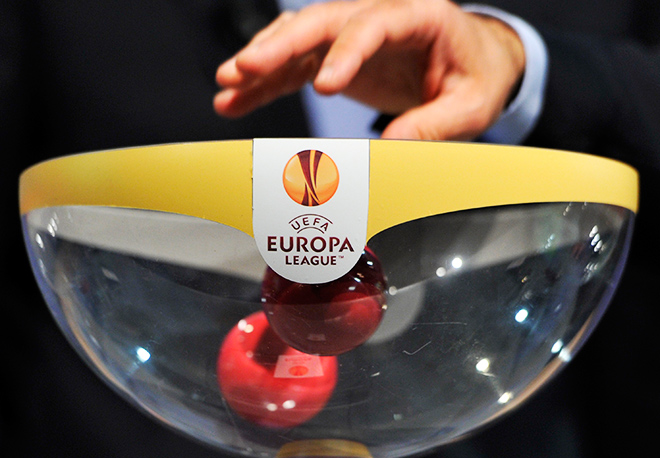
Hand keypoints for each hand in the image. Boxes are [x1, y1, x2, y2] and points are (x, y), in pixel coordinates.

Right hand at [214, 0, 524, 140]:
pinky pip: (295, 65)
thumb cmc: (476, 78)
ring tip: (226, 88)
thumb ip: (435, 125)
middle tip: (242, 69)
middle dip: (277, 46)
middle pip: (320, 21)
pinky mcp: (338, 56)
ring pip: (298, 38)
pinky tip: (236, 100)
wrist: (473, 64)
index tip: (324, 87)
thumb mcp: (471, 106)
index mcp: (420, 16)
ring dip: (261, 63)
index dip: (345, 54)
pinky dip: (266, 84)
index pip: (373, 25)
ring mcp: (354, 34)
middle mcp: (379, 15)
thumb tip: (389, 152)